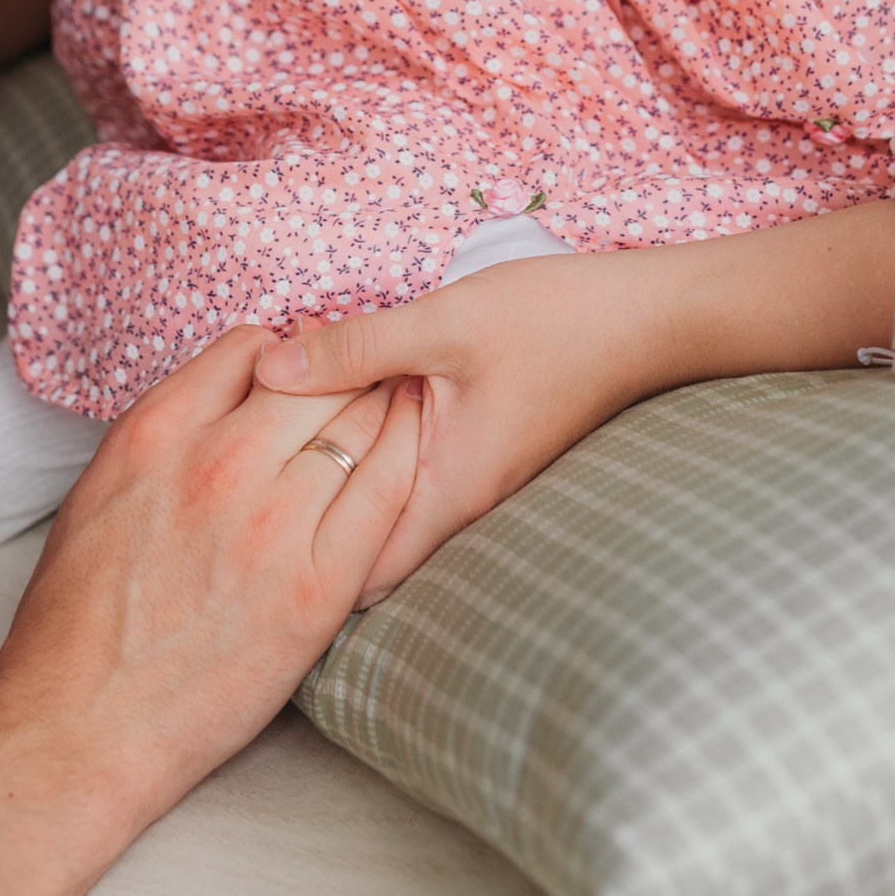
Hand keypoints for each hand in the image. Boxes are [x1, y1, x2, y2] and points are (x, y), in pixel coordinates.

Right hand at [0, 330, 421, 823]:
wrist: (79, 730)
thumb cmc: (74, 626)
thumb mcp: (97, 496)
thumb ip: (163, 439)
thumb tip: (221, 402)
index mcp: (154, 435)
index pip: (249, 347)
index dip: (288, 351)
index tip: (307, 364)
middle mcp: (217, 463)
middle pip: (316, 374)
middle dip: (347, 365)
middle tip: (371, 370)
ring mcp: (272, 523)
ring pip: (358, 422)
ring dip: (383, 402)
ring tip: (402, 397)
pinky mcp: (318, 587)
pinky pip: (387, 492)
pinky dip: (405, 455)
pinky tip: (414, 443)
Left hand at [251, 253, 650, 601]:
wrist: (649, 317)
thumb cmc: (557, 319)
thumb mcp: (443, 323)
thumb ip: (354, 347)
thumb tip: (270, 367)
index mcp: (449, 492)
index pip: (360, 578)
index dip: (298, 567)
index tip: (246, 543)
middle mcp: (463, 504)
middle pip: (367, 552)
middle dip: (310, 533)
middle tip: (247, 500)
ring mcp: (476, 482)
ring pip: (388, 514)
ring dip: (342, 487)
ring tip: (280, 453)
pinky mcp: (485, 454)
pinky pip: (414, 480)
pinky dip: (373, 459)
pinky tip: (343, 413)